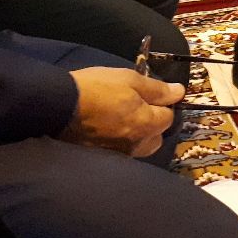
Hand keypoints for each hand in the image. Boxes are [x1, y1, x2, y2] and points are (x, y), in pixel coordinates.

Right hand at [61, 67, 182, 157]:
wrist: (57, 106)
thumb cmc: (96, 87)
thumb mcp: (129, 78)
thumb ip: (157, 88)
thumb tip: (180, 92)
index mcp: (146, 124)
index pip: (169, 117)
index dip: (163, 103)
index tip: (151, 93)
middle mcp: (136, 145)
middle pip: (156, 137)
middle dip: (152, 124)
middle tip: (136, 107)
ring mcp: (119, 154)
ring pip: (138, 147)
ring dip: (136, 134)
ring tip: (121, 119)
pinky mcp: (102, 158)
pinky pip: (120, 151)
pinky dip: (119, 141)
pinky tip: (108, 130)